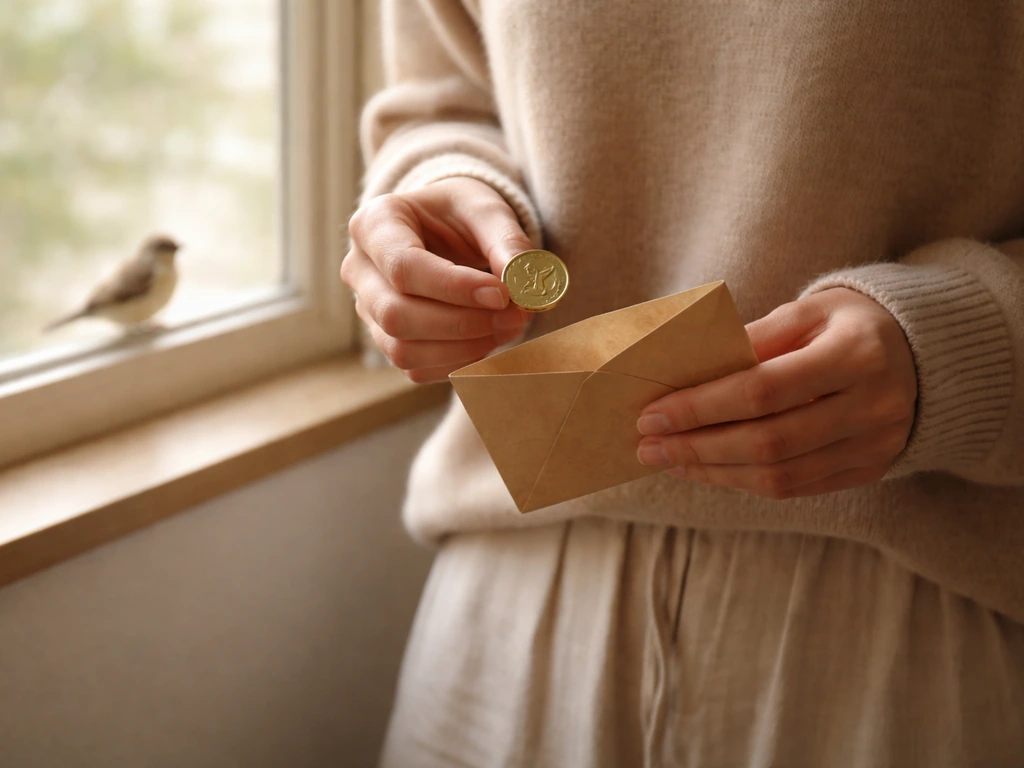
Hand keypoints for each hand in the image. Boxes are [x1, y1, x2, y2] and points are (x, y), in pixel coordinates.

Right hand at [342, 177, 532, 381]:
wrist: (448, 230)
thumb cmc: (463, 214)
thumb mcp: (488, 211)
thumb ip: (506, 243)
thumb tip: (519, 282)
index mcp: (375, 224)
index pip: (403, 266)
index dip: (453, 287)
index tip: (502, 295)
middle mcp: (359, 269)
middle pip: (396, 314)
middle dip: (462, 323)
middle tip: (515, 316)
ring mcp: (368, 309)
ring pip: (403, 349)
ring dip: (463, 347)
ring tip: (509, 326)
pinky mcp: (386, 339)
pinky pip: (416, 367)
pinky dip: (458, 361)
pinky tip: (489, 339)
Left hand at [636, 288, 917, 497]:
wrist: (923, 353)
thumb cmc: (848, 324)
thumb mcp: (807, 312)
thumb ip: (754, 339)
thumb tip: (689, 375)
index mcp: (857, 355)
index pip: (763, 390)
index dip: (702, 407)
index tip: (654, 413)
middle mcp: (873, 407)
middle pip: (768, 442)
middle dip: (698, 446)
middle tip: (648, 445)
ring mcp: (875, 445)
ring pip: (779, 475)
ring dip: (713, 471)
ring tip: (669, 460)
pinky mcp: (868, 470)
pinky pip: (795, 487)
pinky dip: (743, 481)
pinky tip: (707, 468)